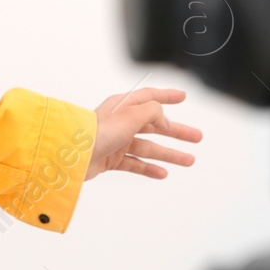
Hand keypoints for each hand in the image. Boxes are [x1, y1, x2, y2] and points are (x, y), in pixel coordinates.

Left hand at [85, 86, 200, 179]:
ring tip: (189, 160)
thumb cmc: (97, 131)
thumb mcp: (131, 115)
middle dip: (177, 131)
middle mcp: (121, 121)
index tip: (182, 96)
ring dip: (169, 154)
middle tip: (196, 137)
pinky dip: (149, 168)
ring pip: (148, 147)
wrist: (73, 155)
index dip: (167, 96)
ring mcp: (116, 141)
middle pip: (154, 125)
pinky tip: (162, 173)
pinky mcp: (110, 159)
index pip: (150, 97)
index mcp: (124, 105)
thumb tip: (164, 119)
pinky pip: (135, 164)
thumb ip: (152, 112)